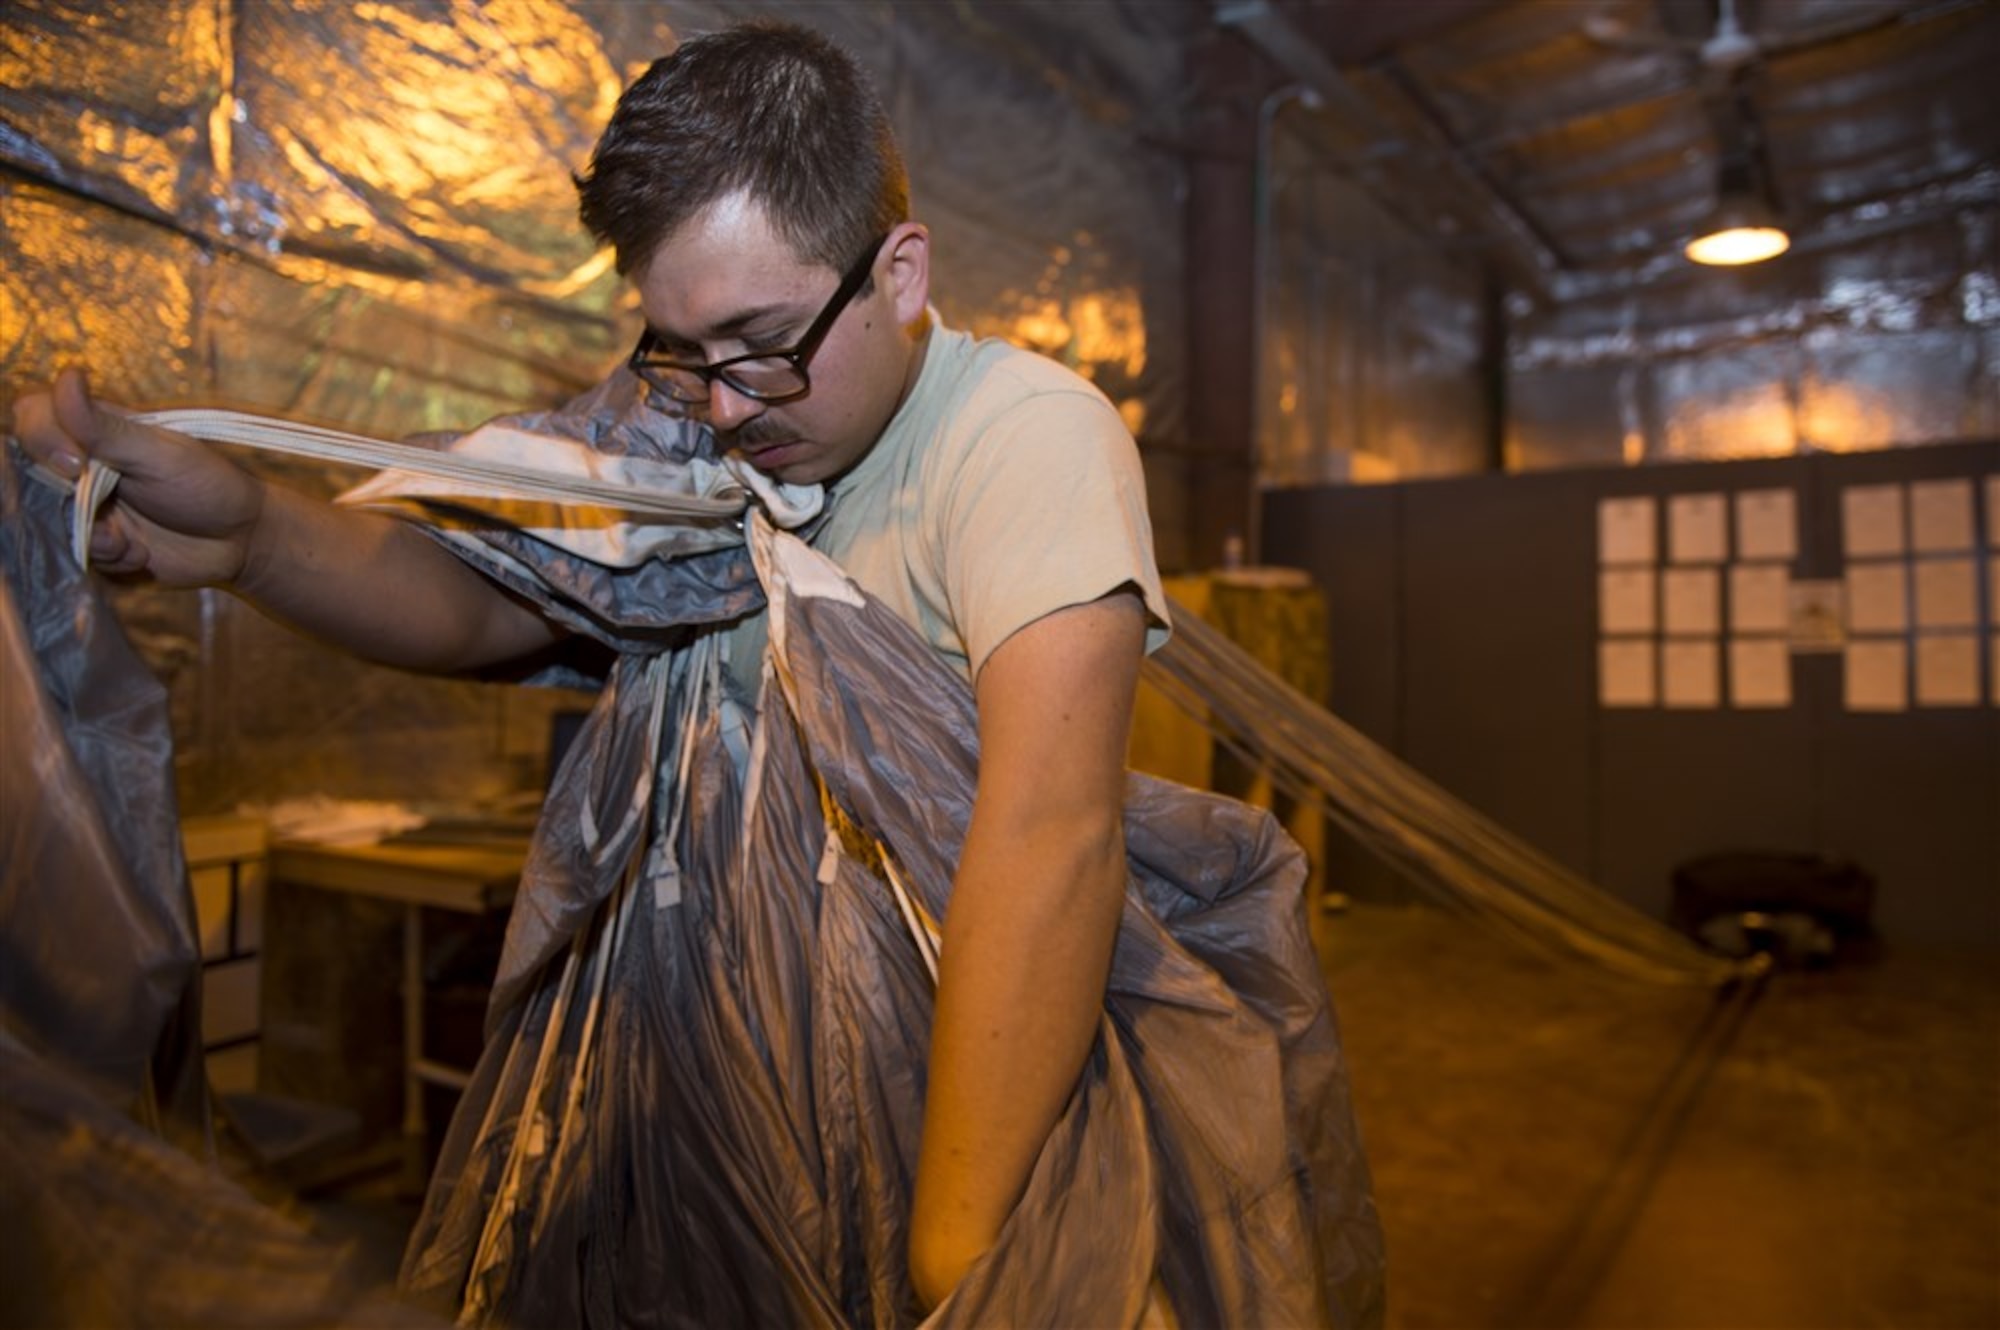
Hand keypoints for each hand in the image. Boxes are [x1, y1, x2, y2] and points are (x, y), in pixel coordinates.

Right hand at [11, 368, 267, 585]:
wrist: (242, 540)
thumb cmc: (208, 484)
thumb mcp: (159, 452)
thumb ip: (104, 427)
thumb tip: (67, 376)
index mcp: (94, 429)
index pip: (34, 415)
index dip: (42, 437)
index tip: (77, 464)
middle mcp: (81, 465)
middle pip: (31, 472)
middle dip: (67, 502)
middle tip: (110, 518)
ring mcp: (86, 505)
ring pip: (49, 519)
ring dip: (92, 537)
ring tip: (131, 542)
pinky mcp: (98, 543)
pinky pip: (77, 553)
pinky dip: (107, 558)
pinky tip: (140, 554)